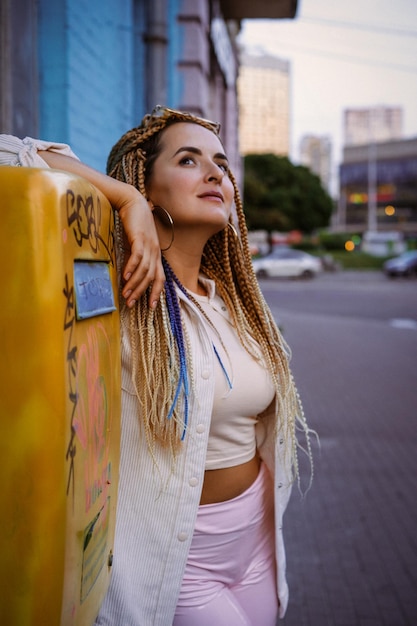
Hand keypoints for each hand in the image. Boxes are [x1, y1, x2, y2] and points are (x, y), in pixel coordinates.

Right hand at [37, 150, 164, 307]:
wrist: (131, 201)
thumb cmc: (133, 223)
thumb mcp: (136, 243)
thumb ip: (135, 257)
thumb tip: (127, 273)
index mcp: (156, 254)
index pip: (160, 278)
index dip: (156, 292)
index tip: (150, 306)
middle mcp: (155, 251)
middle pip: (151, 277)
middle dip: (141, 293)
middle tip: (130, 303)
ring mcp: (149, 244)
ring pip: (144, 270)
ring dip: (134, 283)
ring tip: (124, 294)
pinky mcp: (140, 237)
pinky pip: (138, 256)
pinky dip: (132, 268)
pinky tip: (125, 276)